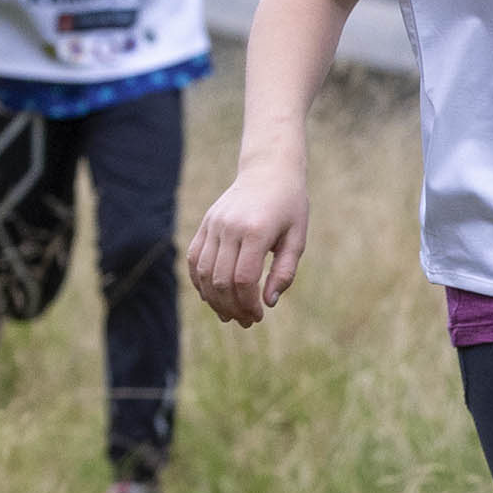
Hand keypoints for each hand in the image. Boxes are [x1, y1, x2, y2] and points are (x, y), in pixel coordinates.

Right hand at [186, 159, 310, 327]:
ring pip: (204, 272)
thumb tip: (269, 303)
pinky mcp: (206, 224)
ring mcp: (214, 225)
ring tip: (229, 315)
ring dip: (214, 299)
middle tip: (246, 321)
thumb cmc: (289, 207)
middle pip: (221, 280)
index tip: (258, 316)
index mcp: (256, 230)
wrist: (268, 171)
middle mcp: (230, 227)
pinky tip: (212, 297)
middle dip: (232, 307)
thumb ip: (285, 271)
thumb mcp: (297, 238)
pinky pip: (195, 259)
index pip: (243, 279)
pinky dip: (200, 282)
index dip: (248, 304)